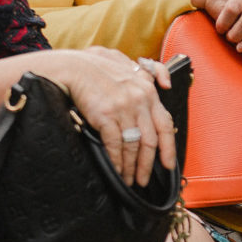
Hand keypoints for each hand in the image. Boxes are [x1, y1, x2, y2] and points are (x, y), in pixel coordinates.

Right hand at [43, 48, 176, 185]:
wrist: (73, 67)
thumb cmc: (97, 65)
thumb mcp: (129, 62)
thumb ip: (151, 71)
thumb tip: (166, 83)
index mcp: (148, 91)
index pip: (165, 124)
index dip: (168, 147)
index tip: (167, 164)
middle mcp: (139, 100)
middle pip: (150, 140)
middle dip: (147, 164)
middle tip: (144, 179)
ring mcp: (124, 109)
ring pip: (134, 146)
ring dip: (131, 167)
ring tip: (129, 179)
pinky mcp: (106, 116)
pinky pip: (115, 145)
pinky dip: (116, 161)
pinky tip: (116, 170)